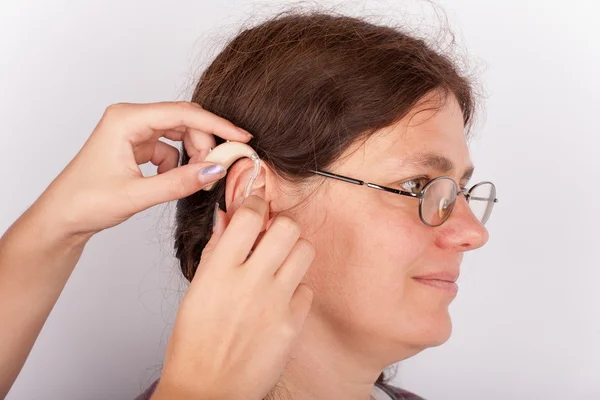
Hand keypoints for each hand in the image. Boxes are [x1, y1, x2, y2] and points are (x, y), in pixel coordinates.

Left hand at [38, 101, 251, 237]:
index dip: (216, 125)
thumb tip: (214, 170)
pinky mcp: (136, 145)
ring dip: (193, 154)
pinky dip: (179, 163)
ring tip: (195, 178)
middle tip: (217, 169)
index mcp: (125, 119)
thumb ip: (178, 182)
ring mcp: (133, 131)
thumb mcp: (137, 195)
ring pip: (179, 133)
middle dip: (204, 144)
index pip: (182, 113)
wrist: (62, 217)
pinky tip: (172, 180)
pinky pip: (170, 147)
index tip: (241, 137)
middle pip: (184, 121)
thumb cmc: (85, 202)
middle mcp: (130, 118)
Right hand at [153, 195, 314, 399]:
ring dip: (293, 251)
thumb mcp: (196, 290)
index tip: (257, 206)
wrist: (208, 390)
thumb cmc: (194, 344)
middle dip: (281, 224)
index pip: (250, 215)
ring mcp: (275, 302)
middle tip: (273, 235)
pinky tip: (280, 299)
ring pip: (304, 251)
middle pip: (287, 227)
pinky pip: (307, 290)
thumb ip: (216, 249)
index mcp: (219, 270)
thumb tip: (228, 218)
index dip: (256, 202)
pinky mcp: (293, 324)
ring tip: (280, 264)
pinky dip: (296, 290)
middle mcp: (250, 281)